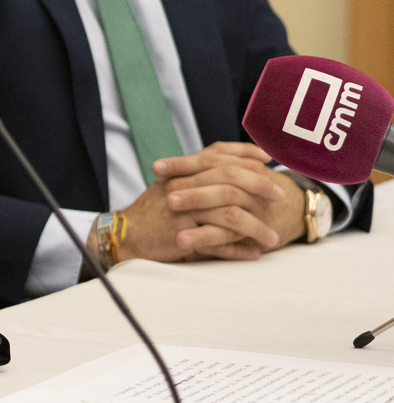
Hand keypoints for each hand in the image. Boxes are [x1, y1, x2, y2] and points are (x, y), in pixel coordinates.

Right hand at [114, 142, 301, 262]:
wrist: (127, 232)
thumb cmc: (153, 210)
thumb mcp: (171, 184)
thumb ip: (196, 174)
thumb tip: (228, 167)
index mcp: (183, 171)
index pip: (218, 153)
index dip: (245, 153)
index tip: (269, 158)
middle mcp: (184, 185)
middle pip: (229, 179)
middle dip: (259, 186)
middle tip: (280, 196)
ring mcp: (184, 210)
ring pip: (229, 214)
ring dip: (255, 226)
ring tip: (272, 238)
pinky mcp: (182, 234)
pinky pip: (217, 243)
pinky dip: (238, 250)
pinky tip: (254, 254)